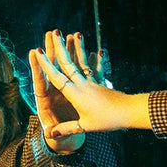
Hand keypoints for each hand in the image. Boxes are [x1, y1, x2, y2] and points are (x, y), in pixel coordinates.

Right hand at [29, 30, 150, 139]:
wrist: (129, 113)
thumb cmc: (106, 121)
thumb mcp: (85, 126)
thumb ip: (67, 128)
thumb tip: (49, 135)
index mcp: (75, 94)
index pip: (57, 76)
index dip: (46, 64)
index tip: (38, 50)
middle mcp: (82, 84)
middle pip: (68, 63)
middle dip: (60, 47)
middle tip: (54, 32)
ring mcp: (93, 82)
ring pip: (82, 62)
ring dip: (78, 48)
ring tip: (76, 33)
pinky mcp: (102, 83)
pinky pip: (97, 69)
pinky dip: (96, 61)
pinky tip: (98, 51)